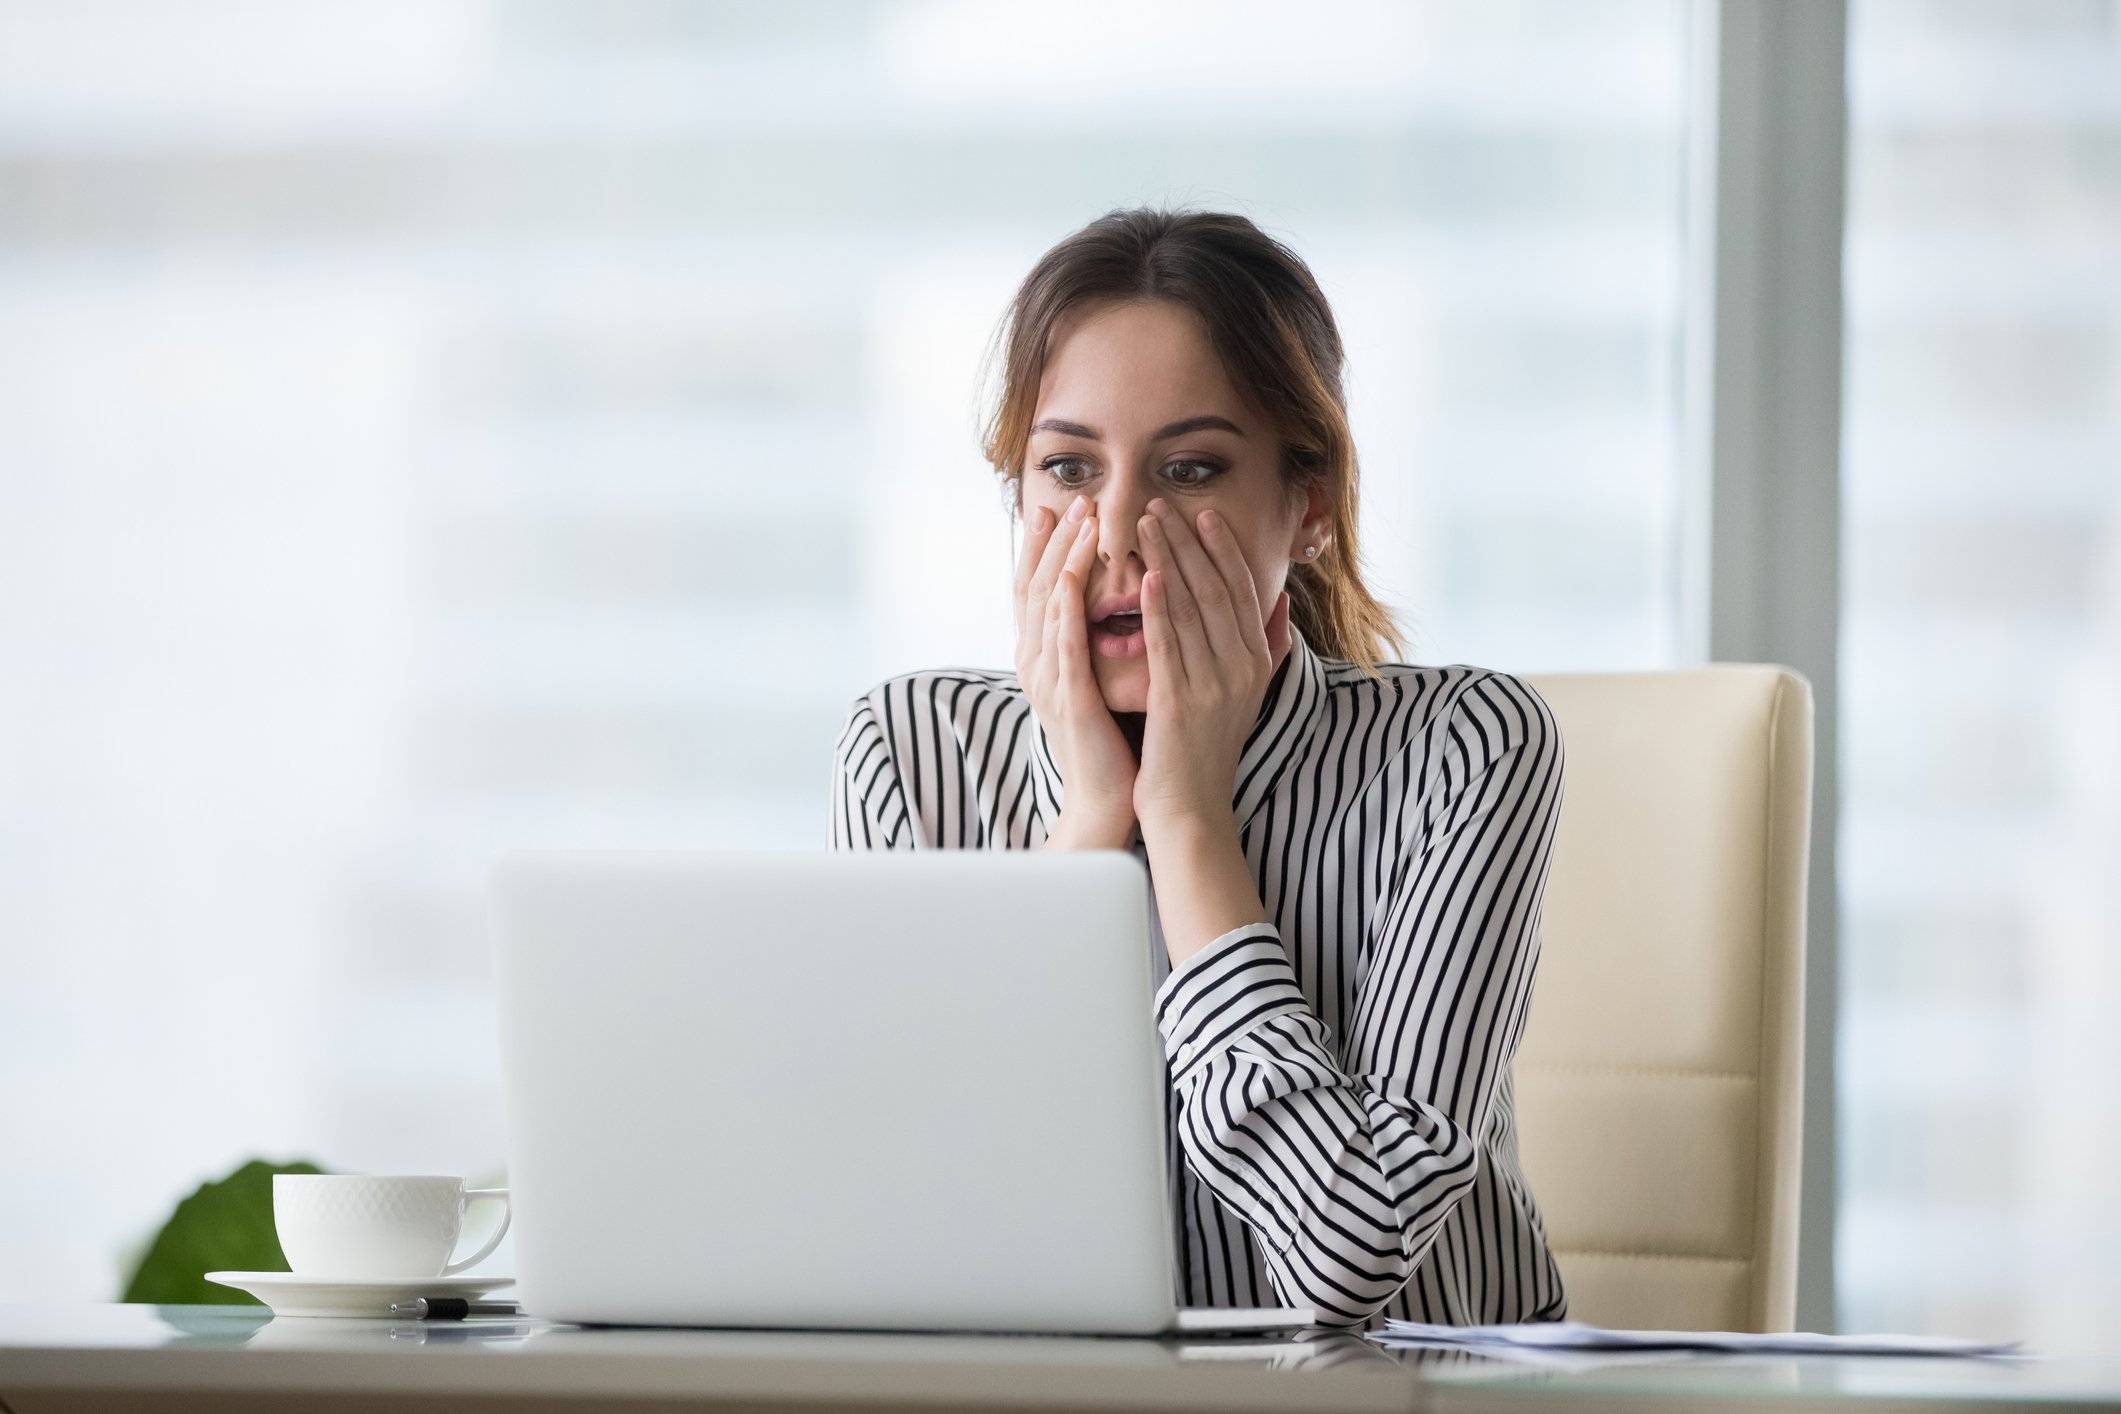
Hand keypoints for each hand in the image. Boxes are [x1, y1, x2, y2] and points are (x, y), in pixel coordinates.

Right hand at [1013, 495, 1137, 846]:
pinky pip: (1064, 645)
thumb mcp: (1108, 679)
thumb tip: (1133, 595)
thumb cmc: (1118, 739)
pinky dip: (1068, 608)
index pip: (1044, 588)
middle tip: (1072, 498)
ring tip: (1079, 520)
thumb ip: (1109, 639)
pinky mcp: (1067, 699)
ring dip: (1063, 558)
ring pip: (1050, 605)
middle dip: (1055, 539)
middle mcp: (1037, 662)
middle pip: (1038, 586)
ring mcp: (1048, 680)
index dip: (1051, 545)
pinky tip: (1076, 578)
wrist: (1110, 800)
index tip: (1065, 505)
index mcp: (1047, 656)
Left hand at [1133, 499, 1291, 838]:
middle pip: (1216, 590)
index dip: (1222, 549)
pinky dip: (1160, 609)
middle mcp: (1242, 669)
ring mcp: (1214, 686)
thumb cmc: (1207, 750)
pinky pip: (1170, 646)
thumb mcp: (1247, 695)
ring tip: (1145, 524)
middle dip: (1190, 543)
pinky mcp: (1181, 703)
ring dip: (1168, 561)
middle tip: (1163, 504)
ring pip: (1190, 608)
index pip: (1242, 591)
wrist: (1191, 810)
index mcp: (1257, 662)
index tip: (1203, 514)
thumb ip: (1269, 647)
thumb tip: (1285, 603)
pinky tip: (1147, 578)